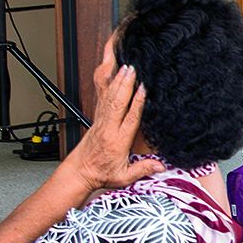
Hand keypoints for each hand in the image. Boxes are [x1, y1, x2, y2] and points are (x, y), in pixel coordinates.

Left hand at [63, 59, 160, 193]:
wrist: (80, 171)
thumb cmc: (101, 173)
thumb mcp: (124, 177)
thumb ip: (143, 169)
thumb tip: (161, 165)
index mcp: (117, 141)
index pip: (129, 119)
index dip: (137, 103)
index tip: (143, 89)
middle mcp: (108, 128)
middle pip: (117, 103)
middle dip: (125, 84)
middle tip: (132, 68)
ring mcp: (101, 121)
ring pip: (109, 97)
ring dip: (117, 81)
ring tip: (124, 66)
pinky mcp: (97, 117)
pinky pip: (102, 98)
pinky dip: (108, 84)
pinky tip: (111, 72)